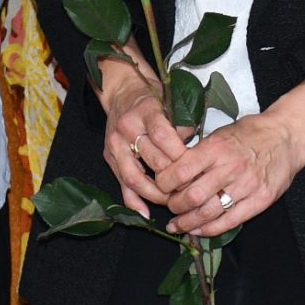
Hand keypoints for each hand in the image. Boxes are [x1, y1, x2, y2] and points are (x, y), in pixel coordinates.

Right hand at [96, 59, 187, 212]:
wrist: (122, 91)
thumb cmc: (153, 99)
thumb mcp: (170, 104)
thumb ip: (182, 126)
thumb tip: (196, 155)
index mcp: (146, 111)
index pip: (163, 136)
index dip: (180, 156)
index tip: (195, 167)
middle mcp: (127, 127)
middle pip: (152, 160)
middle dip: (173, 178)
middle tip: (190, 189)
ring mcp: (115, 144)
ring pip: (135, 177)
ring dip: (156, 194)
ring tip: (171, 202)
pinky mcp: (109, 156)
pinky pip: (121, 183)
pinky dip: (133, 201)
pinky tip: (145, 213)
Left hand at [159, 112, 304, 234]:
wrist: (286, 136)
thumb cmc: (251, 132)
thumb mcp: (220, 133)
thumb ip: (199, 153)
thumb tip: (173, 170)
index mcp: (216, 147)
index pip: (180, 171)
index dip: (165, 183)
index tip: (161, 187)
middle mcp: (230, 167)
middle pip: (192, 196)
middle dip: (174, 206)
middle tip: (170, 207)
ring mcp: (247, 185)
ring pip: (209, 212)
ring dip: (188, 223)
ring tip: (179, 225)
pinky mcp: (261, 200)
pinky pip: (231, 221)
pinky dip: (211, 229)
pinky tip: (199, 231)